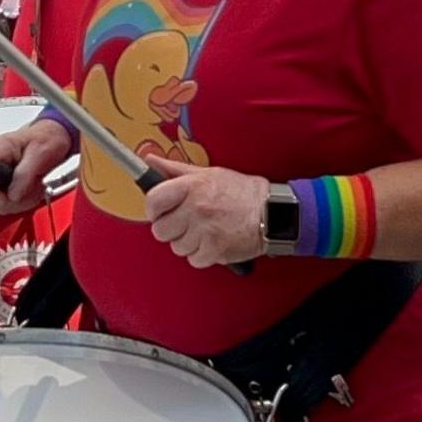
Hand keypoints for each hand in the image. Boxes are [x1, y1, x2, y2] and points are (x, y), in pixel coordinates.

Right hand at [0, 119, 75, 214]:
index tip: (8, 197)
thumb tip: (13, 195)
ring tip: (33, 189)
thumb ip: (25, 174)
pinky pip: (6, 200)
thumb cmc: (47, 138)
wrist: (53, 137)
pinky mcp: (3, 182)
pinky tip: (30, 191)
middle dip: (10, 199)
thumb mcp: (40, 154)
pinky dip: (21, 201)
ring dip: (18, 201)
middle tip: (28, 194)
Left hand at [135, 152, 269, 268]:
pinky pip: (193, 260)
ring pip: (176, 247)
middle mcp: (196, 208)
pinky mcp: (215, 250)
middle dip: (171, 229)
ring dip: (188, 243)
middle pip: (160, 230)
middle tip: (185, 223)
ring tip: (204, 232)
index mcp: (192, 186)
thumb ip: (175, 170)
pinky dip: (202, 255)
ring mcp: (205, 231)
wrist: (272, 212)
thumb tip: (149, 161)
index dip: (153, 210)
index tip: (159, 212)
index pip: (153, 201)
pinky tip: (212, 242)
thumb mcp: (208, 173)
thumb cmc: (240, 192)